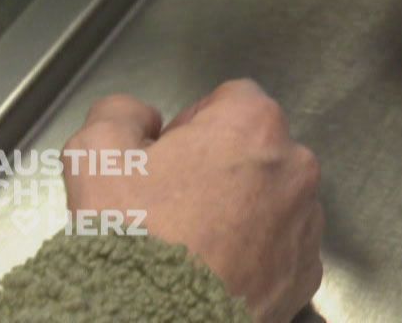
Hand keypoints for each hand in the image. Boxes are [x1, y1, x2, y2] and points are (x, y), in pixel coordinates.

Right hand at [64, 81, 323, 322]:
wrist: (152, 322)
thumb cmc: (131, 237)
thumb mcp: (95, 155)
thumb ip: (118, 114)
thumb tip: (142, 118)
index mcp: (253, 125)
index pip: (229, 101)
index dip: (191, 126)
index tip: (166, 160)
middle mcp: (294, 166)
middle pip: (256, 151)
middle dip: (220, 168)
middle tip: (173, 205)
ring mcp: (306, 222)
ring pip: (273, 200)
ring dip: (242, 211)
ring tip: (193, 244)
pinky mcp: (305, 272)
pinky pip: (281, 249)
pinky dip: (256, 256)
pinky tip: (215, 271)